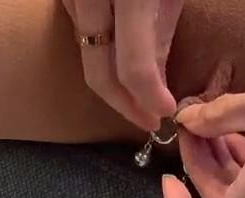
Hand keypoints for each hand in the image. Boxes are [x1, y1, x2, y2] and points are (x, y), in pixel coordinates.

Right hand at [64, 0, 183, 129]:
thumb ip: (162, 39)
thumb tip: (157, 92)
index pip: (133, 68)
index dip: (150, 98)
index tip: (165, 113)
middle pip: (98, 74)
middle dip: (124, 103)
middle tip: (147, 118)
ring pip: (86, 57)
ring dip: (111, 77)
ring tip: (137, 89)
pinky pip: (79, 33)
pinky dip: (99, 50)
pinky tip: (118, 54)